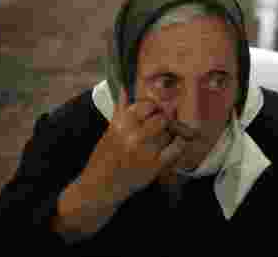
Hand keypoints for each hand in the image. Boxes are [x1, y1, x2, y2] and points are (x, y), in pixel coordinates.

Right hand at [79, 86, 187, 205]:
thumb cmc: (103, 158)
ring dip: (168, 134)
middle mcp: (134, 134)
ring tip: (161, 140)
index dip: (153, 108)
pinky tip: (173, 146)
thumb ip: (120, 110)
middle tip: (160, 127)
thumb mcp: (109, 131)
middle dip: (163, 121)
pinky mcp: (155, 166)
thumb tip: (124, 88)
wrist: (99, 188)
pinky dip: (178, 145)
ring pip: (169, 132)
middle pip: (162, 118)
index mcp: (121, 123)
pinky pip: (176, 148)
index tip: (153, 112)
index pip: (147, 105)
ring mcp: (146, 150)